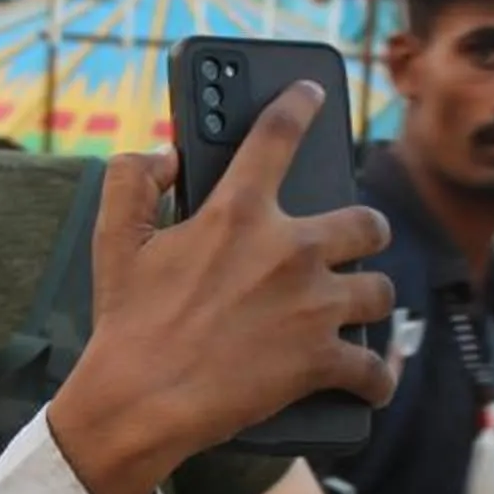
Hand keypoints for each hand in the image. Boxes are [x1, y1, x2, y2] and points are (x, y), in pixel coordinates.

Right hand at [51, 85, 394, 493]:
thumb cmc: (128, 322)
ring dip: (370, 299)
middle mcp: (290, 251)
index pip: (277, 136)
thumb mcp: (113, 239)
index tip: (314, 92)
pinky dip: (375, 379)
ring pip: (380, 290)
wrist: (141, 400)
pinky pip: (374, 369)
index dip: (300, 104)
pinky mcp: (322, 361)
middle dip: (367, 230)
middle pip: (365, 222)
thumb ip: (132, 179)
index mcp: (238, 213)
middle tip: (357, 240)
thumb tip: (165, 156)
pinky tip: (371, 383)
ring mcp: (313, 307)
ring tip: (359, 308)